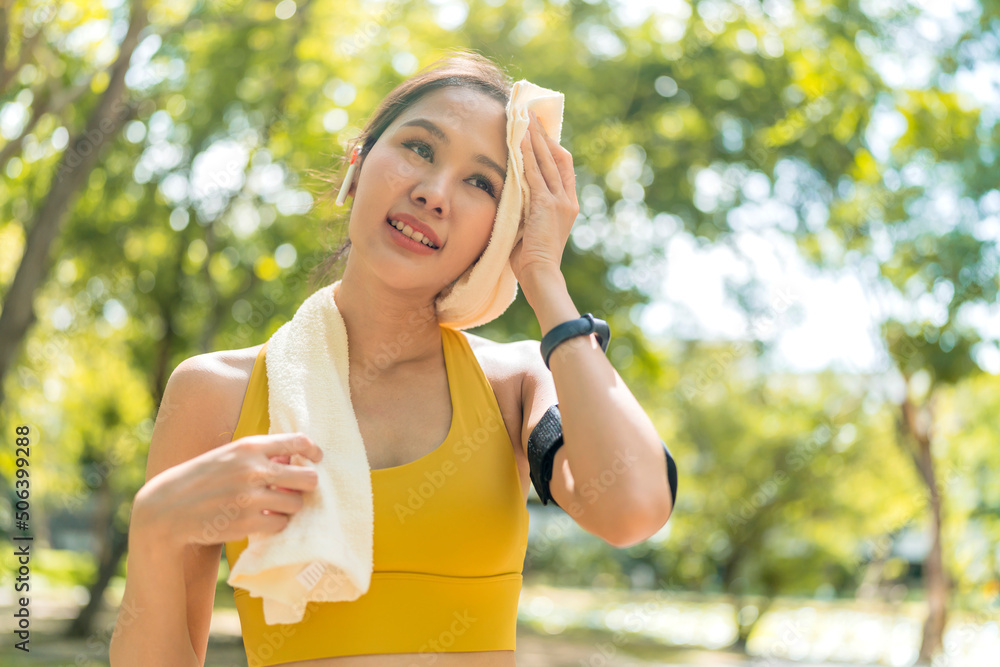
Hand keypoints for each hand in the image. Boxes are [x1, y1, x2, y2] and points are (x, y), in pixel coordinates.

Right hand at [133, 433, 322, 550]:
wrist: (167, 508)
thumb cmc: (201, 479)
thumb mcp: (228, 456)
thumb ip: (260, 455)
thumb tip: (295, 459)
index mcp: (249, 447)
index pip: (298, 442)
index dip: (314, 451)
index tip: (317, 459)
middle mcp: (253, 470)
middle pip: (307, 478)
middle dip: (307, 485)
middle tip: (296, 490)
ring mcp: (250, 497)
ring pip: (296, 504)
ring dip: (290, 507)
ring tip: (275, 506)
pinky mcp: (247, 523)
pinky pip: (280, 524)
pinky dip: (276, 523)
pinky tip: (263, 519)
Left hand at [509, 109, 579, 282]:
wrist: (540, 273)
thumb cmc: (531, 259)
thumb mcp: (532, 228)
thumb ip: (528, 210)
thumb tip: (512, 198)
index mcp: (568, 206)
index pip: (563, 169)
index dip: (553, 148)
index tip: (541, 133)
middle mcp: (567, 199)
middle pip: (557, 157)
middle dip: (544, 135)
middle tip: (532, 115)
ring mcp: (559, 200)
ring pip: (547, 160)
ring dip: (535, 137)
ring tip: (525, 117)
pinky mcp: (546, 203)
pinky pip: (535, 172)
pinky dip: (527, 153)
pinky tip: (520, 138)